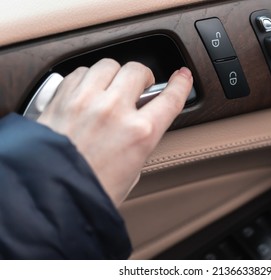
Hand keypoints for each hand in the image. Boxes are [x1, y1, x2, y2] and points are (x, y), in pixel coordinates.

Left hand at [38, 59, 192, 206]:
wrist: (47, 195)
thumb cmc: (88, 191)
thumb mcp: (132, 172)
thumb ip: (139, 142)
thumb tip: (139, 125)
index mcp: (139, 134)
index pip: (170, 98)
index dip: (180, 85)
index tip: (182, 77)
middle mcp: (114, 111)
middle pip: (137, 70)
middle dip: (142, 76)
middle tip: (139, 86)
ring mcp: (86, 100)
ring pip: (109, 65)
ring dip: (114, 74)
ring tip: (111, 87)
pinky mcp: (62, 97)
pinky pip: (81, 72)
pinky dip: (88, 79)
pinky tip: (88, 92)